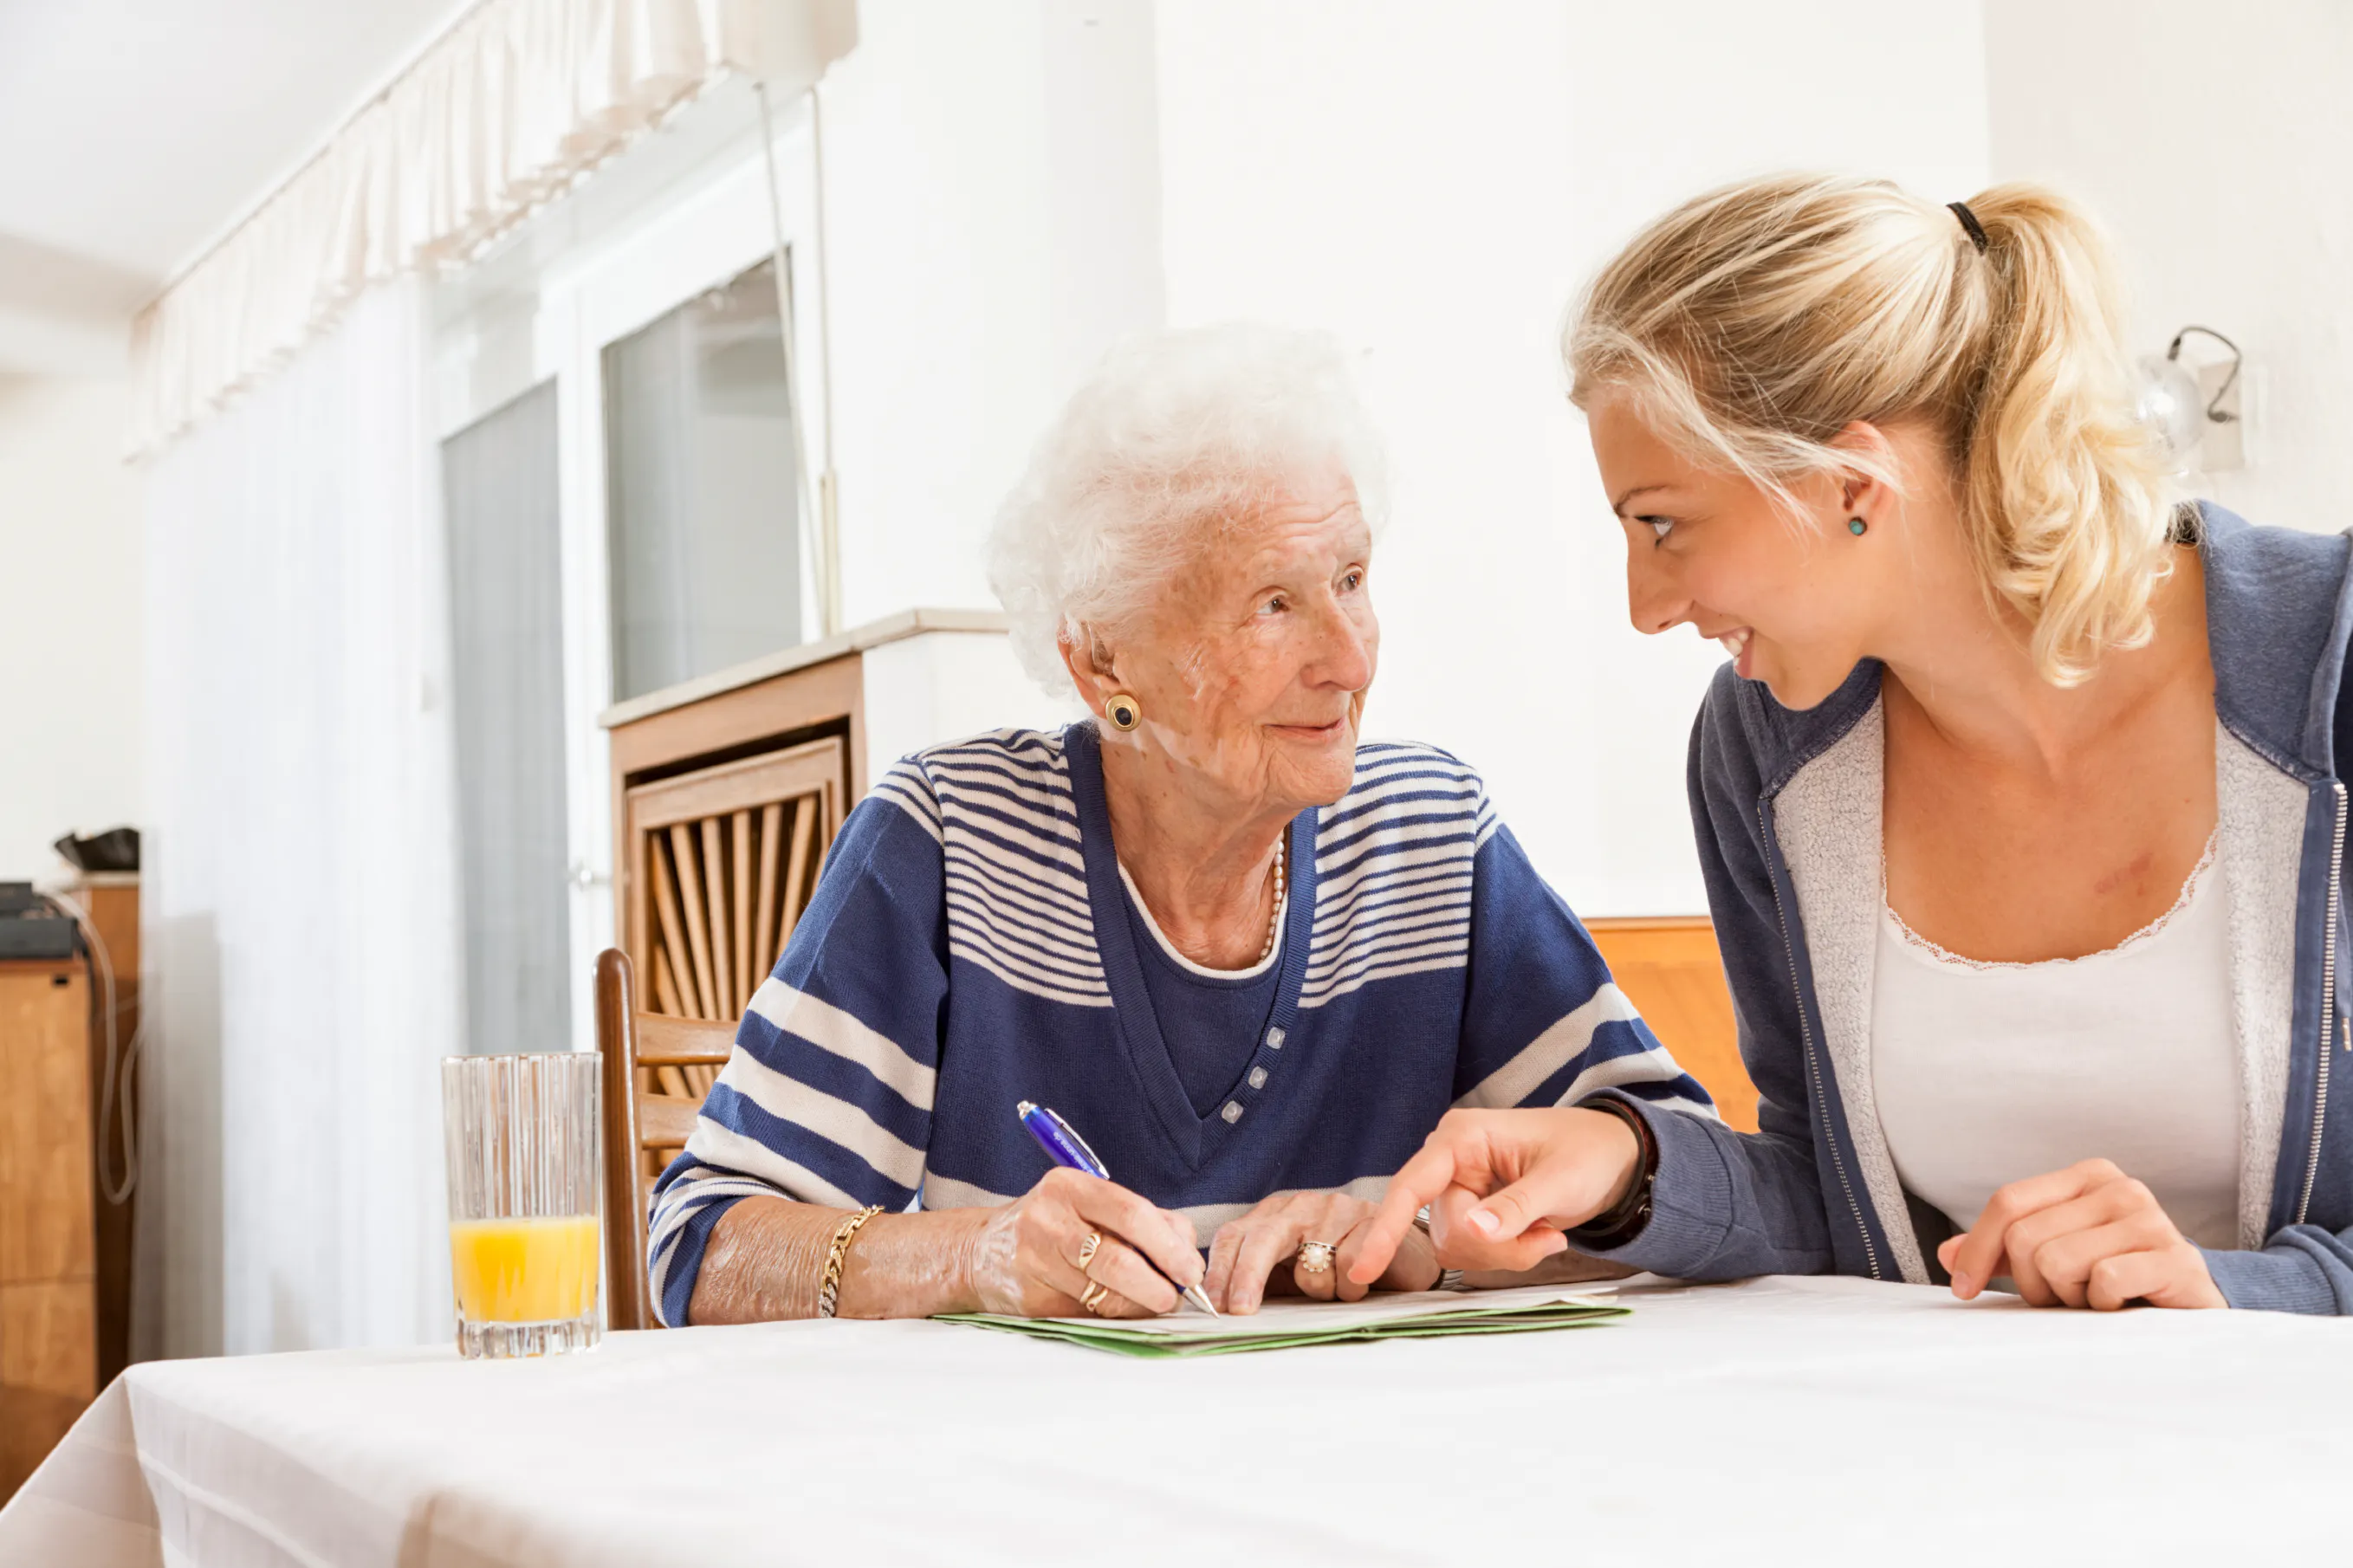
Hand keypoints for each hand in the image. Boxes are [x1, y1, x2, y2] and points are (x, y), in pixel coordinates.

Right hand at [960, 1167, 1204, 1318]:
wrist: (983, 1252)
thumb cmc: (1054, 1225)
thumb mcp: (1090, 1205)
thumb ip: (1141, 1221)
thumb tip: (1187, 1255)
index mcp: (1069, 1187)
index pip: (1131, 1213)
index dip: (1168, 1246)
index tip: (1191, 1269)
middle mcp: (1047, 1220)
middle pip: (1118, 1259)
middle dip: (1158, 1284)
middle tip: (1176, 1296)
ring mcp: (1035, 1262)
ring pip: (1105, 1295)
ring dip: (1139, 1305)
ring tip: (1152, 1302)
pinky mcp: (1031, 1300)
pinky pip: (1086, 1315)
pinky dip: (1112, 1316)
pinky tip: (1117, 1309)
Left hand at [1204, 1189, 1439, 1313]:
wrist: (1403, 1252)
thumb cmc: (1341, 1268)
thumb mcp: (1292, 1273)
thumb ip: (1262, 1281)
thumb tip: (1223, 1309)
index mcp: (1274, 1215)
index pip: (1235, 1236)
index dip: (1220, 1271)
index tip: (1215, 1306)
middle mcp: (1301, 1205)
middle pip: (1262, 1239)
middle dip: (1248, 1277)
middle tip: (1241, 1311)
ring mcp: (1336, 1208)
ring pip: (1310, 1264)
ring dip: (1321, 1291)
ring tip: (1337, 1289)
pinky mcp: (1370, 1219)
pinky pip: (1348, 1268)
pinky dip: (1351, 1288)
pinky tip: (1362, 1281)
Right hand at [1348, 1106, 1643, 1285]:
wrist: (1615, 1157)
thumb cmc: (1590, 1153)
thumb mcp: (1560, 1181)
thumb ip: (1514, 1207)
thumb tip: (1472, 1231)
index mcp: (1462, 1138)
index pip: (1410, 1187)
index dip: (1385, 1230)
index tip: (1364, 1270)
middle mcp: (1451, 1161)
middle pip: (1444, 1230)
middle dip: (1495, 1247)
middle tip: (1545, 1239)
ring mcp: (1460, 1187)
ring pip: (1457, 1248)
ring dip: (1505, 1254)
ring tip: (1546, 1232)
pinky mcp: (1471, 1210)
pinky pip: (1473, 1252)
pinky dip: (1508, 1255)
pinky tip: (1539, 1234)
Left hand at [1938, 1159, 2226, 1310]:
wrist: (2194, 1308)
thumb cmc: (2117, 1281)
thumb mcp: (2054, 1259)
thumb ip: (2002, 1252)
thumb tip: (1946, 1256)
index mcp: (2087, 1176)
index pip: (2008, 1203)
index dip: (1977, 1249)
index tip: (1961, 1289)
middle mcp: (2120, 1187)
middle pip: (2026, 1238)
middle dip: (2032, 1283)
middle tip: (2064, 1298)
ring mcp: (2151, 1219)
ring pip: (2057, 1262)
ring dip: (2068, 1298)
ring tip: (2097, 1299)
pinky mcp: (2176, 1258)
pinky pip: (2104, 1282)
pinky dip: (2102, 1306)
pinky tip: (2124, 1306)